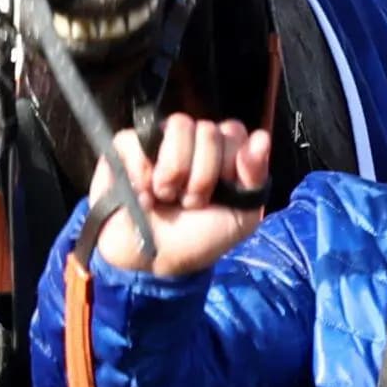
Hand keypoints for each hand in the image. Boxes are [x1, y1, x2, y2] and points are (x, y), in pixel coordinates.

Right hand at [92, 113, 270, 276]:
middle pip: (208, 130)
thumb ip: (256, 178)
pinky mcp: (126, 146)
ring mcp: (158, 140)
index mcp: (222, 151)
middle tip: (190, 202)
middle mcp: (192, 140)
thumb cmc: (198, 238)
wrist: (154, 260)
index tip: (222, 193)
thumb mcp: (240, 218)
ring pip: (177, 126)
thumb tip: (261, 137)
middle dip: (202, 177)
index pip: (234, 131)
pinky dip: (142, 174)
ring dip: (174, 173)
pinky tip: (143, 194)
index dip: (230, 164)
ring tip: (166, 197)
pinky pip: (138, 139)